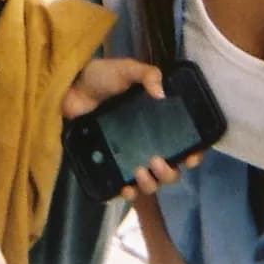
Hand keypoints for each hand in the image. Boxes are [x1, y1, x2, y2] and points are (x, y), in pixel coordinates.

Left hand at [62, 58, 202, 199]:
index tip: (192, 157)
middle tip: (157, 161)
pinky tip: (125, 188)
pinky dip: (128, 192)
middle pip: (170, 171)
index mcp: (158, 122)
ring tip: (140, 170)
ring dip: (150, 184)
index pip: (184, 144)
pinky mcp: (110, 164)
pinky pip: (123, 186)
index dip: (193, 155)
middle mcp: (148, 143)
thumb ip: (146, 75)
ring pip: (150, 183)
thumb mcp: (127, 70)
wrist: (70, 87)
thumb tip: (161, 94)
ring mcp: (129, 156)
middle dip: (169, 173)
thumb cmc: (102, 77)